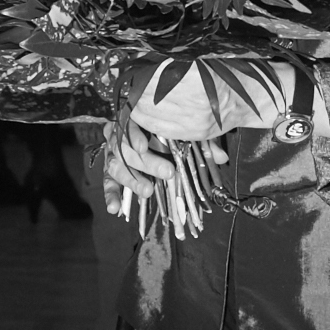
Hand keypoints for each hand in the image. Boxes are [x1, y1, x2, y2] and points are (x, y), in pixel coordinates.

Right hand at [102, 116, 230, 216]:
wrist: (144, 134)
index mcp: (135, 120)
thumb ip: (201, 142)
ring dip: (132, 179)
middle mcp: (120, 136)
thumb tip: (221, 157)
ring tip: (148, 191)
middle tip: (167, 172)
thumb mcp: (184, 132)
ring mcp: (113, 154)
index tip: (144, 146)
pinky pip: (107, 182)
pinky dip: (111, 195)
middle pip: (125, 148)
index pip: (128, 123)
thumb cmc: (167, 131)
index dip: (133, 135)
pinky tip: (114, 208)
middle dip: (146, 162)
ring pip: (116, 165)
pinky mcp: (111, 172)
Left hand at [127, 59, 282, 140]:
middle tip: (137, 76)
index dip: (141, 68)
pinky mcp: (190, 134)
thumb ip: (174, 59)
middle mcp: (193, 102)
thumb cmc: (226, 72)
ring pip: (147, 112)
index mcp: (196, 78)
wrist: (249, 99)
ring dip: (138, 101)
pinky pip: (155, 127)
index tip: (140, 63)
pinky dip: (145, 117)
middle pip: (146, 93)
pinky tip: (146, 108)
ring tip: (140, 91)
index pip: (152, 75)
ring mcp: (191, 121)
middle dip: (138, 84)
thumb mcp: (202, 58)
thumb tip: (143, 56)